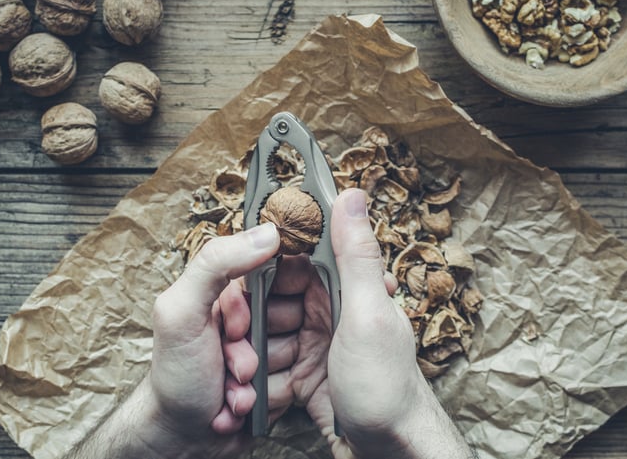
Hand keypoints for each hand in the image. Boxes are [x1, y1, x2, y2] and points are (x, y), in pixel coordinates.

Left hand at [65, 222, 280, 458]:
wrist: (180, 438)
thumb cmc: (175, 376)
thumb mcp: (183, 312)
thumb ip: (215, 265)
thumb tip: (267, 232)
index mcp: (227, 291)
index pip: (274, 278)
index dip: (261, 308)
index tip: (238, 329)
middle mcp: (250, 316)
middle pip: (289, 319)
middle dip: (257, 350)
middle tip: (229, 361)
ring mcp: (263, 348)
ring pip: (292, 355)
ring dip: (258, 379)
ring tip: (227, 387)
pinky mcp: (276, 380)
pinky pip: (291, 383)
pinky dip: (262, 399)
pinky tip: (234, 405)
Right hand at [260, 188, 473, 458]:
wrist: (389, 453)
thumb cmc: (385, 389)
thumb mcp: (368, 316)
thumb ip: (356, 257)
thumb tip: (350, 194)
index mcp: (348, 288)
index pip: (299, 256)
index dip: (267, 263)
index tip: (239, 275)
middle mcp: (331, 311)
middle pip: (274, 296)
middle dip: (252, 317)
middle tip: (237, 337)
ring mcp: (317, 343)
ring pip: (267, 332)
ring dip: (253, 352)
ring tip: (247, 372)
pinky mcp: (307, 373)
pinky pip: (271, 365)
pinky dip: (262, 378)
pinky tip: (257, 391)